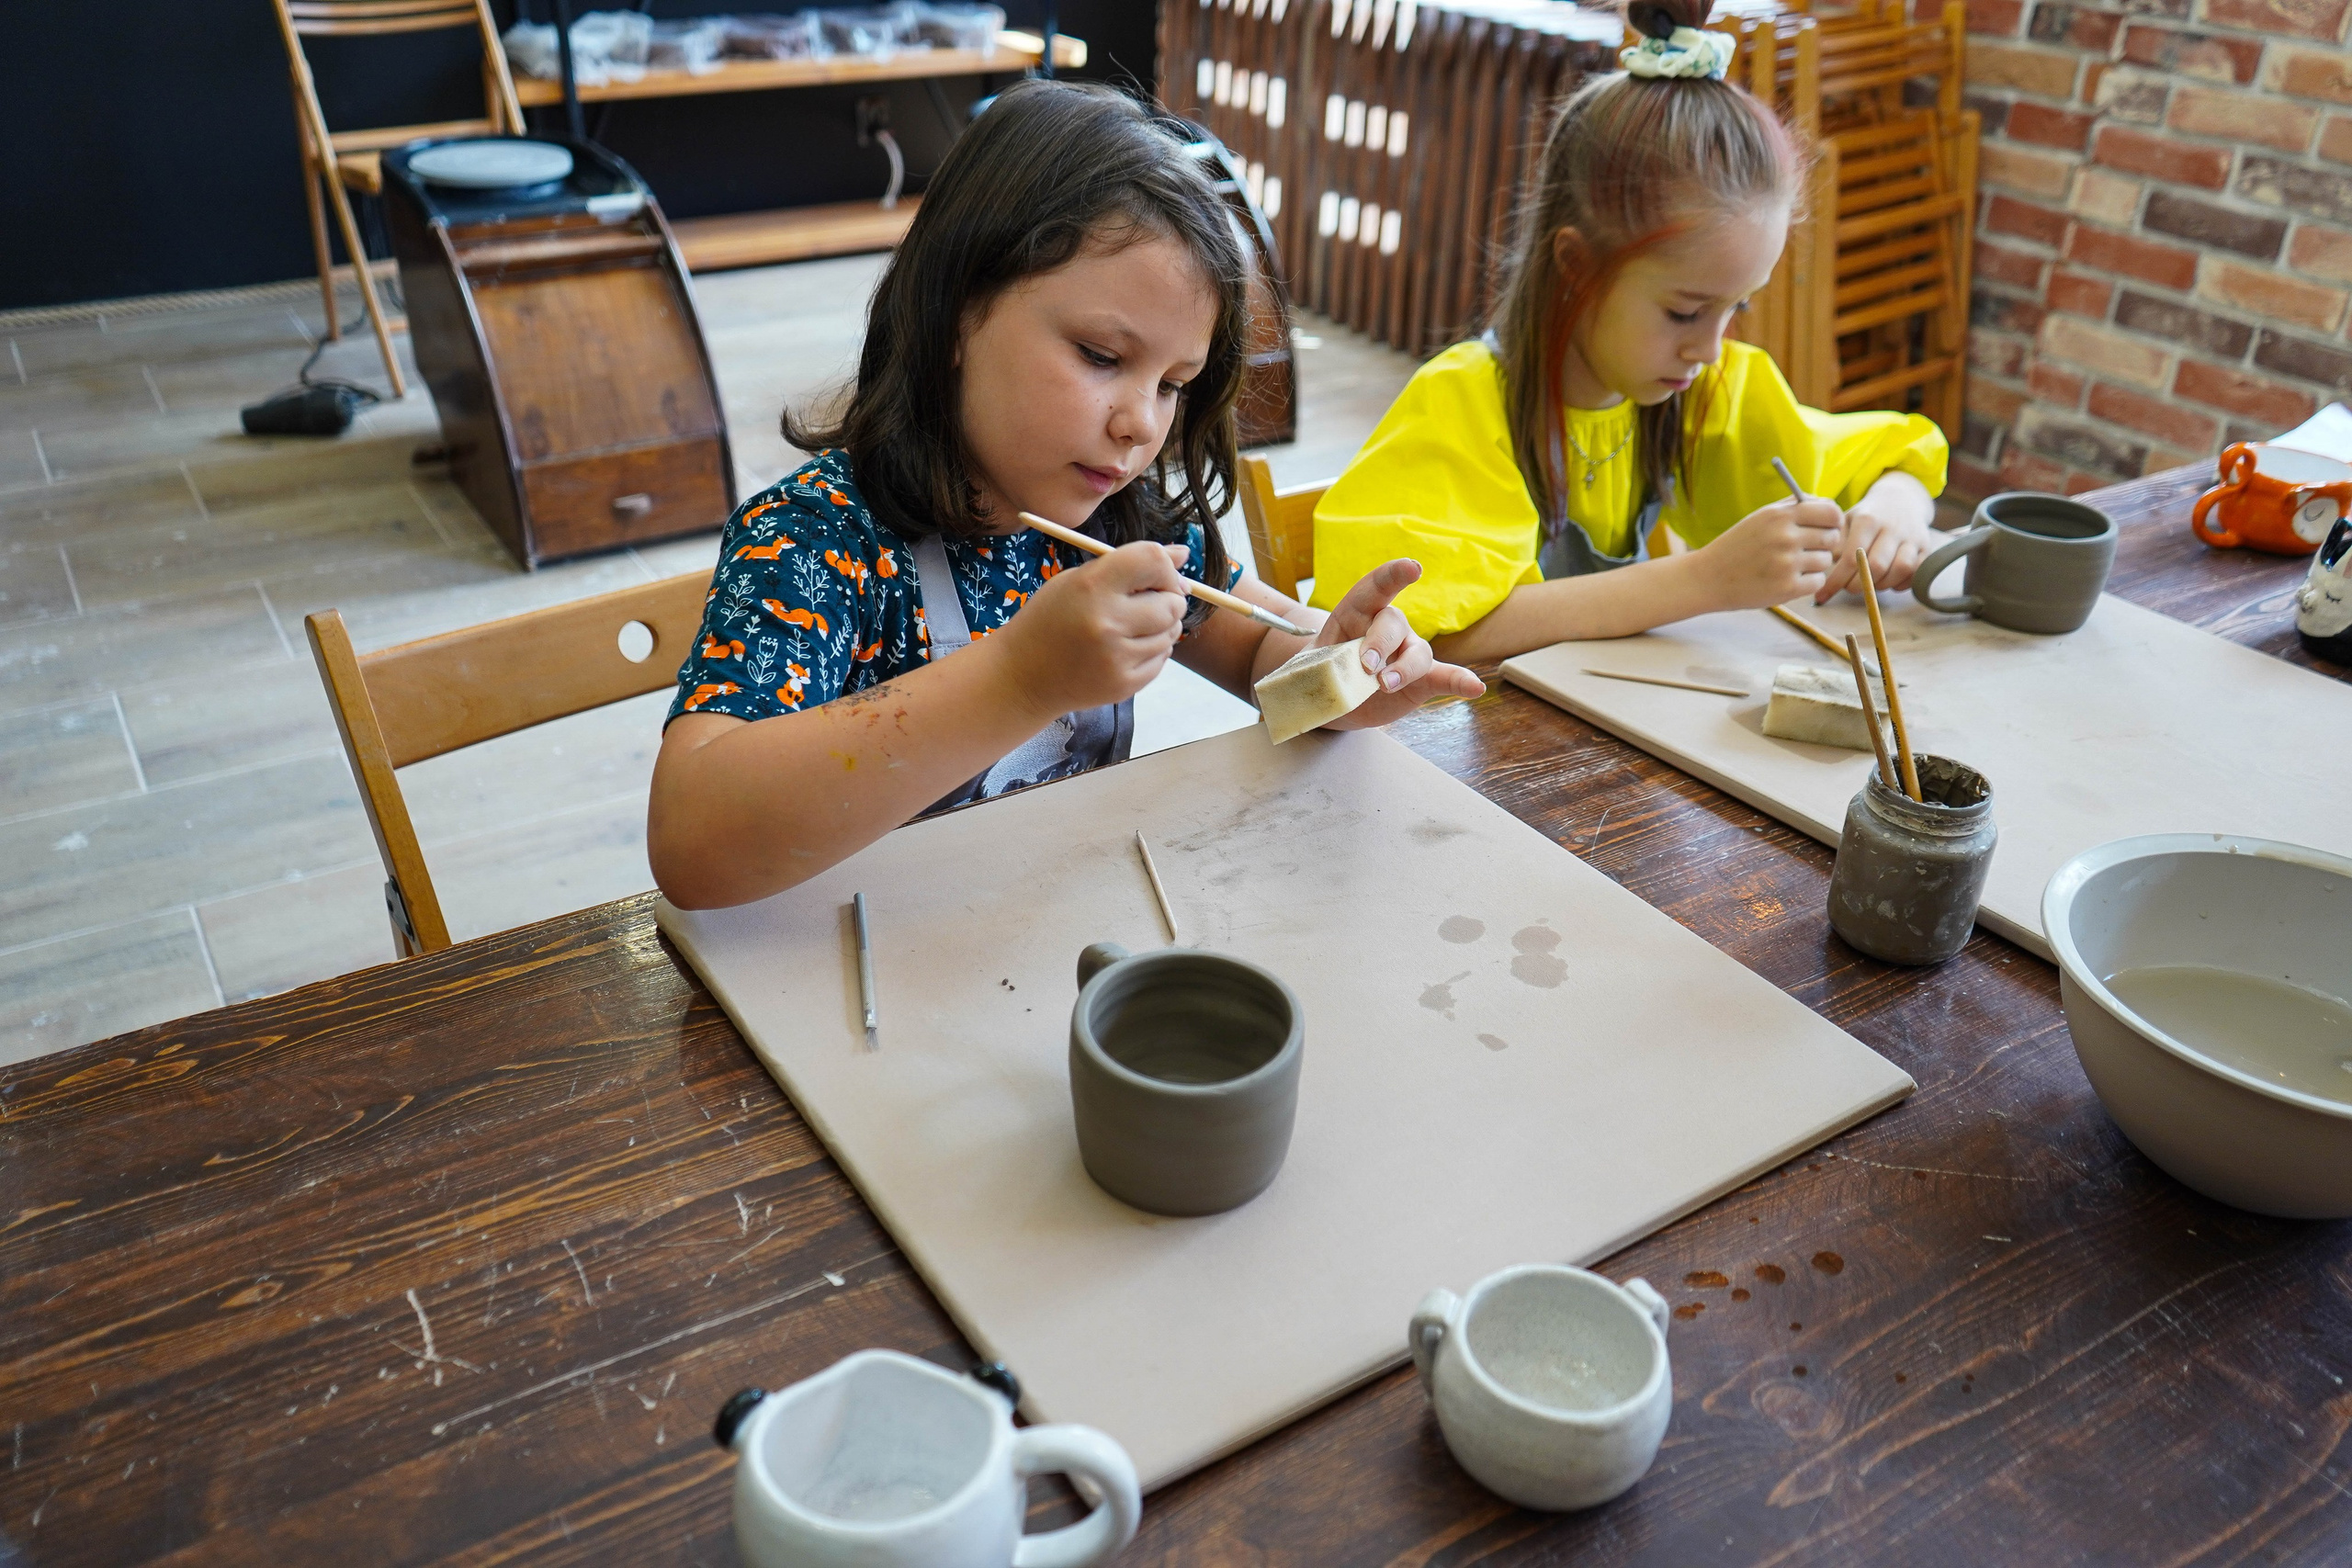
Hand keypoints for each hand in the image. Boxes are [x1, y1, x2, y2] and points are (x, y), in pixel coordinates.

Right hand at [993, 540, 1188, 715]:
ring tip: (1130, 627)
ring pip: (1171, 633)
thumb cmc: (1051, 619)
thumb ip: (1129, 564)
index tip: (1157, 576)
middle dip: (1168, 599)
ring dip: (1161, 627)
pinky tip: (1125, 649)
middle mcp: (1108, 622)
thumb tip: (1183, 554)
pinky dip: (1152, 651)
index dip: (1164, 566)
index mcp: (1092, 586)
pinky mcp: (1124, 685)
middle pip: (1172, 603)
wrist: (1022, 675)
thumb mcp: (1078, 580)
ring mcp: (1117, 657)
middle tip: (1149, 603)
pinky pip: (1162, 659)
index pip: (1153, 560)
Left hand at [1311, 559, 1484, 729]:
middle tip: (1365, 666)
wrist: (1330, 693)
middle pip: (1392, 624)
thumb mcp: (1309, 661)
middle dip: (1379, 643)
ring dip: (1404, 668)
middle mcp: (1388, 627)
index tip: (1412, 568)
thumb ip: (1317, 665)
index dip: (1393, 576)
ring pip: (1416, 652)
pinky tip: (1475, 687)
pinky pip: (1443, 677)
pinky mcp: (1419, 680)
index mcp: (1358, 613)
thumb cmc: (1319, 669)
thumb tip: (1319, 676)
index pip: (1375, 588)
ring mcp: (1406, 652)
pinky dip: (1460, 681)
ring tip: (1385, 684)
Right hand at [1691, 497, 1842, 609]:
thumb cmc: (1738, 545)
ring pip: (1826, 561)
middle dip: (1824, 544)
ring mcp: (1787, 564)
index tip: (1828, 528)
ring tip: (1791, 566)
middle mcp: (1785, 537)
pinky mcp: (1787, 588)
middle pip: (1832, 538)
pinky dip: (1808, 582)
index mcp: (1780, 516)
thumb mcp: (1761, 517)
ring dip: (1814, 565)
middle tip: (1807, 550)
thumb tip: (1829, 507)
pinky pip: (1817, 582)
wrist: (1709, 578)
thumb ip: (1794, 507)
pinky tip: (1789, 579)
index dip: (1834, 521)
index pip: (1831, 513)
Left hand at [1816, 504, 1935, 600]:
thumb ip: (1835, 544)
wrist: (1901, 499)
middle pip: (1877, 566)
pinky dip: (1902, 583)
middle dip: (1859, 585)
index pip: (1851, 557)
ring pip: (1901, 569)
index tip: (1823, 594)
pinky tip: (1888, 582)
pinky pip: (1916, 572)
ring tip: (1869, 584)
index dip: (1836, 580)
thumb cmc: (1867, 516)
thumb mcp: (1845, 521)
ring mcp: (1912, 537)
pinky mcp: (1926, 546)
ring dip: (1882, 585)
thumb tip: (1825, 571)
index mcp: (1868, 520)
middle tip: (1849, 588)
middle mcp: (1893, 527)